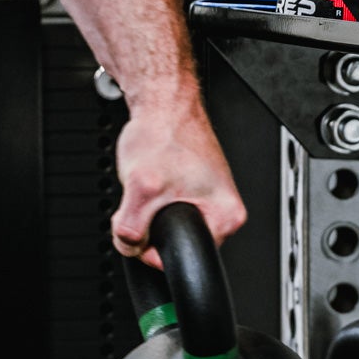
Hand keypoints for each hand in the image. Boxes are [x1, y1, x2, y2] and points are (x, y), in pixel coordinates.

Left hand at [110, 96, 245, 269]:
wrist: (163, 103)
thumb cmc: (164, 133)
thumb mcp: (141, 187)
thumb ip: (132, 229)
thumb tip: (131, 248)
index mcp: (226, 218)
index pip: (184, 256)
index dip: (153, 248)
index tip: (144, 224)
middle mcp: (224, 213)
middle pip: (175, 245)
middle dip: (150, 229)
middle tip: (147, 198)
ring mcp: (209, 202)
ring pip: (166, 229)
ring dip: (149, 214)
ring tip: (152, 185)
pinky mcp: (195, 194)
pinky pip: (166, 213)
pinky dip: (152, 202)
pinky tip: (154, 182)